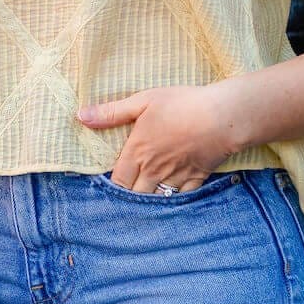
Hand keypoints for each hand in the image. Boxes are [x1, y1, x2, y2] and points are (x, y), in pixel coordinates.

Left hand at [76, 84, 240, 192]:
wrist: (223, 117)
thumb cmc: (182, 104)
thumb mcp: (144, 101)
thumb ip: (112, 112)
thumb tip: (80, 116)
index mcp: (137, 152)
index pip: (117, 181)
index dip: (112, 186)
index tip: (111, 184)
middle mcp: (153, 170)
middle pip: (133, 196)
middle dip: (127, 198)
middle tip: (124, 196)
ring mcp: (174, 178)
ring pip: (154, 201)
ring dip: (147, 202)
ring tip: (142, 202)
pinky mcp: (195, 180)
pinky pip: (178, 200)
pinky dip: (172, 202)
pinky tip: (168, 201)